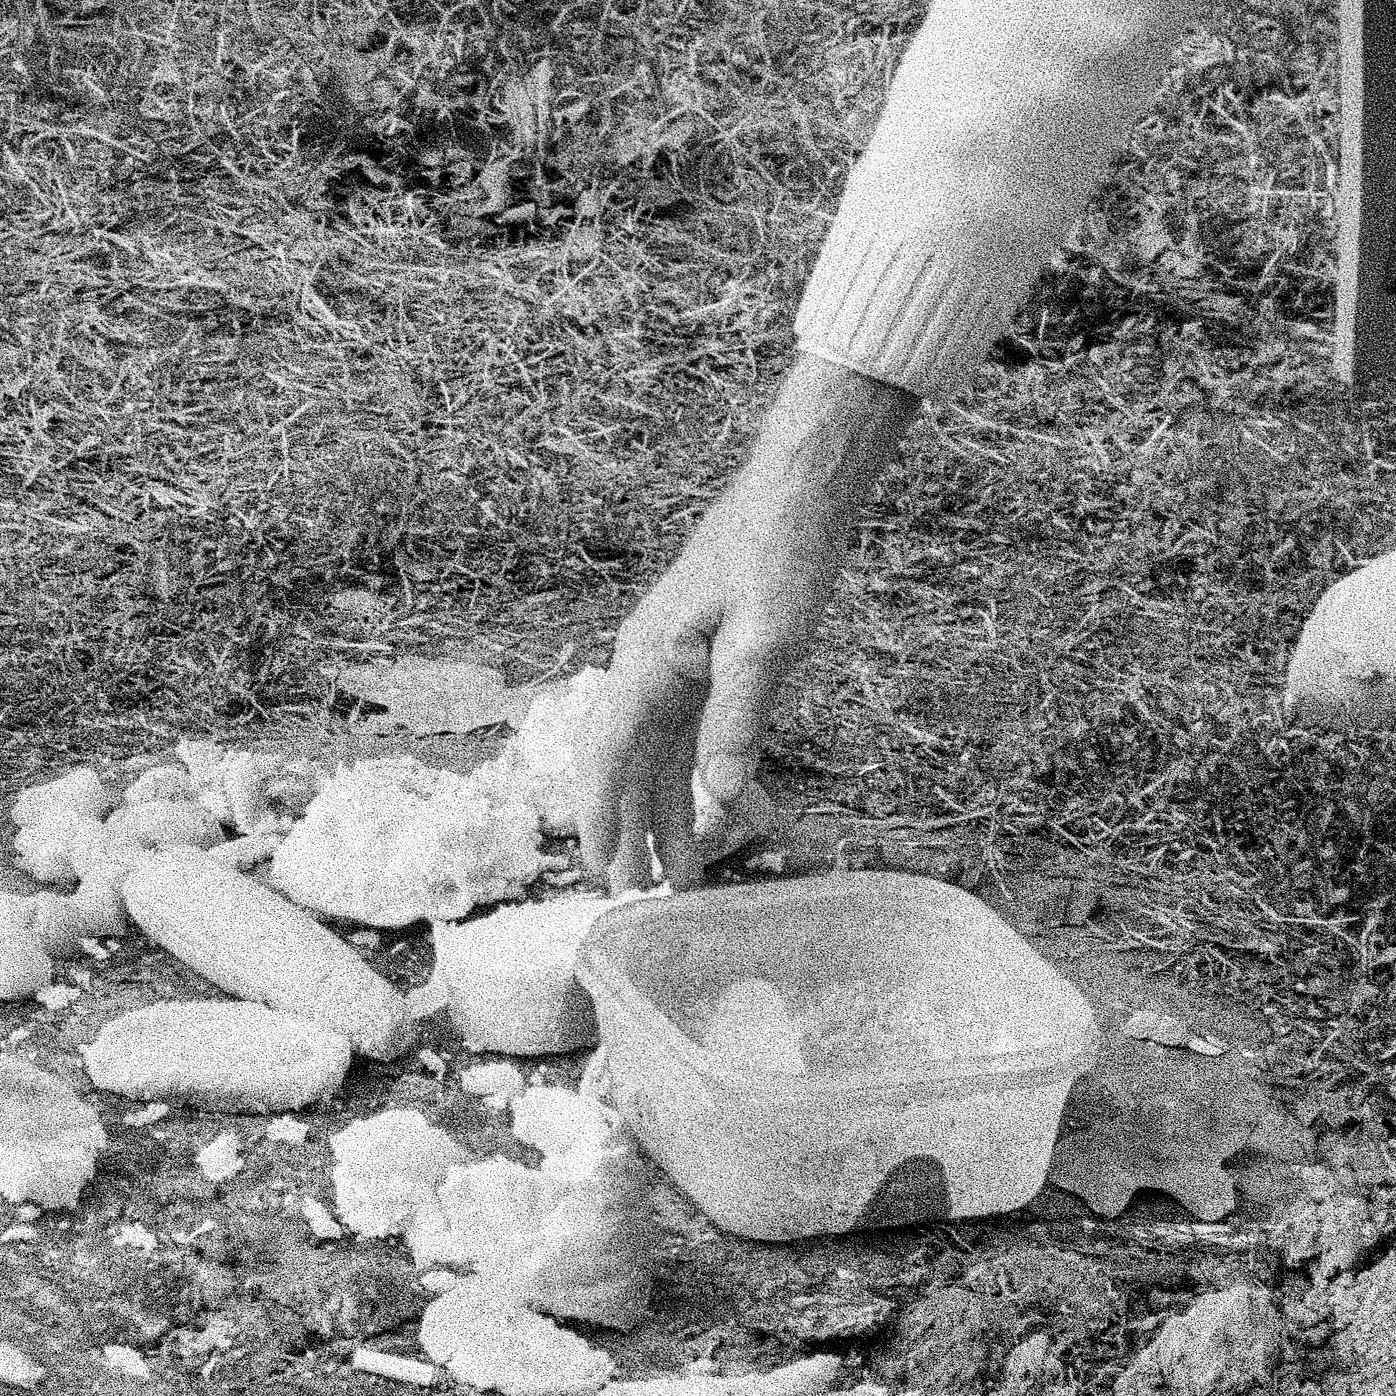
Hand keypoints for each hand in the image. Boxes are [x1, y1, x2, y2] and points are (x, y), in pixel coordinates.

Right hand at [579, 361, 919, 890]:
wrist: (796, 498)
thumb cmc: (778, 557)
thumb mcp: (764, 642)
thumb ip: (737, 719)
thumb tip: (717, 799)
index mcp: (649, 661)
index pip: (605, 753)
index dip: (599, 814)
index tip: (601, 869)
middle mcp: (649, 667)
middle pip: (624, 764)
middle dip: (626, 830)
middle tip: (634, 897)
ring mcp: (674, 666)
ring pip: (656, 757)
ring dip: (663, 815)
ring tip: (676, 879)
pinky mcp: (703, 664)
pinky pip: (689, 736)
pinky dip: (698, 780)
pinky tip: (720, 816)